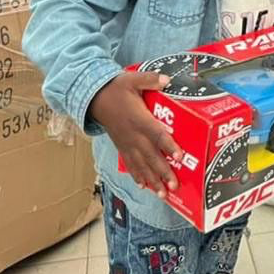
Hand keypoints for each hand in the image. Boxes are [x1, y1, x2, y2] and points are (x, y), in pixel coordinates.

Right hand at [88, 71, 182, 196]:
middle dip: (163, 172)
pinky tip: (144, 186)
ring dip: (152, 180)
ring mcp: (126, 143)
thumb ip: (151, 80)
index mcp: (139, 119)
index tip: (179, 156)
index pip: (156, 134)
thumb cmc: (116, 89)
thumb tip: (168, 79)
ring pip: (141, 165)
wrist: (94, 98)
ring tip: (163, 194)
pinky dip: (137, 176)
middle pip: (151, 156)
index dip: (168, 145)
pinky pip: (130, 164)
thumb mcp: (133, 79)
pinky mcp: (121, 146)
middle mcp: (133, 135)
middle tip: (174, 185)